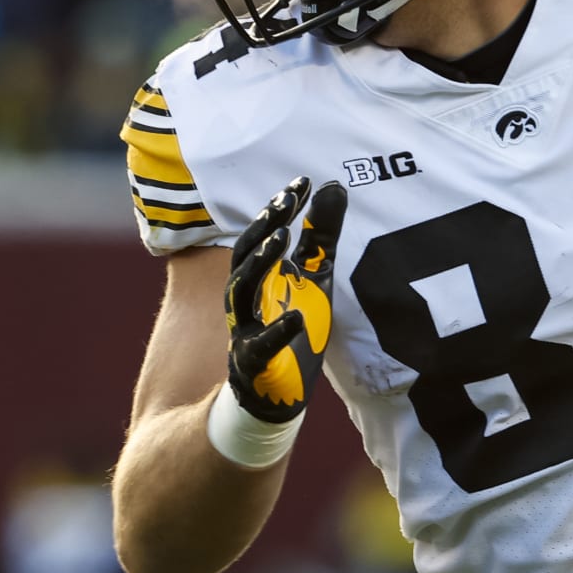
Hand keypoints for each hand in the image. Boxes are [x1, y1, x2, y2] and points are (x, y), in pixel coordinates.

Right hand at [224, 177, 347, 422]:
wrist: (282, 389)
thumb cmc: (295, 325)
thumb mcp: (315, 276)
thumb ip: (321, 236)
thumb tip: (333, 185)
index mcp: (259, 276)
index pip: (261, 235)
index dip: (279, 209)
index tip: (302, 182)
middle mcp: (246, 298)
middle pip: (244, 256)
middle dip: (263, 227)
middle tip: (286, 202)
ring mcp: (245, 329)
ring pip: (240, 292)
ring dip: (259, 264)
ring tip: (281, 240)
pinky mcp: (253, 363)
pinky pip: (260, 345)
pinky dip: (277, 331)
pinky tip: (297, 318)